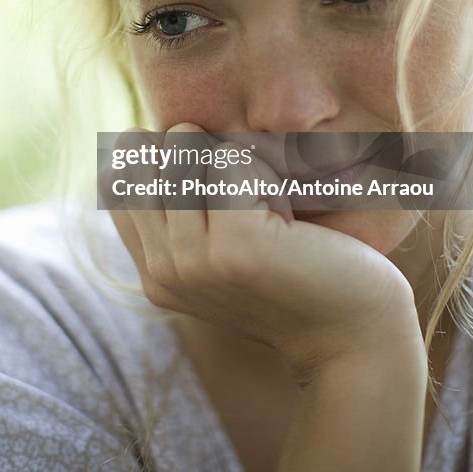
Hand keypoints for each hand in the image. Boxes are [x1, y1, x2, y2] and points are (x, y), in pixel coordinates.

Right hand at [110, 123, 423, 382]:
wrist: (354, 335)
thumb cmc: (299, 272)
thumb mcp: (221, 242)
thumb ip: (175, 207)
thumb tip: (128, 136)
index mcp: (153, 273)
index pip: (118, 175)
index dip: (168, 158)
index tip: (221, 196)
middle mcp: (160, 270)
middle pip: (144, 152)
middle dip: (200, 154)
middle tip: (248, 204)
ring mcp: (191, 261)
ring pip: (184, 147)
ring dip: (235, 161)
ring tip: (269, 211)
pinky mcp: (232, 247)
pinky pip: (230, 159)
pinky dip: (264, 170)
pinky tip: (288, 218)